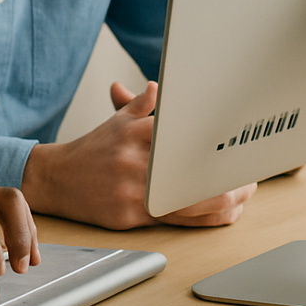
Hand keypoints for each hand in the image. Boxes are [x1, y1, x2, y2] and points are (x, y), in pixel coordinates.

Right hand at [21, 81, 255, 228]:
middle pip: (191, 170)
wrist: (55, 178)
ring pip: (189, 199)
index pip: (181, 134)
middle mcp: (135, 160)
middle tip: (250, 176)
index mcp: (134, 132)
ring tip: (243, 195)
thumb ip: (141, 105)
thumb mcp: (115, 122)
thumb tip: (160, 87)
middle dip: (227, 176)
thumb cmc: (91, 151)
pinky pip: (176, 219)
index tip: (237, 145)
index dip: (213, 143)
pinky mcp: (131, 214)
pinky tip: (222, 214)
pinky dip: (205, 218)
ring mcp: (133, 189)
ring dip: (224, 200)